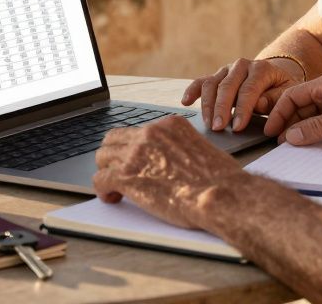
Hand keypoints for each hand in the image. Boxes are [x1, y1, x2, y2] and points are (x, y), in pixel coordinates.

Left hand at [93, 116, 249, 227]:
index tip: (134, 159)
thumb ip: (179, 147)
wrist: (221, 194)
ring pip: (102, 156)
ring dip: (106, 171)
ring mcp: (135, 153)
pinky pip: (100, 179)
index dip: (132, 147)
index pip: (138, 130)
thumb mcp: (201, 148)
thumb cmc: (219, 179)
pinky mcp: (126, 175)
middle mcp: (149, 133)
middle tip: (118, 171)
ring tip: (115, 187)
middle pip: (114, 138)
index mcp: (169, 125)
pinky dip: (103, 190)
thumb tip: (170, 161)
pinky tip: (112, 197)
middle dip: (113, 156)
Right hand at [181, 58, 302, 131]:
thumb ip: (275, 100)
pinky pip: (202, 81)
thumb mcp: (287, 94)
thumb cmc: (282, 90)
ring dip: (208, 105)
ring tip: (208, 124)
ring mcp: (227, 69)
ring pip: (212, 84)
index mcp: (262, 69)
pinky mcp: (217, 76)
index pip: (249, 90)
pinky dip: (192, 90)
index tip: (237, 127)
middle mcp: (242, 65)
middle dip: (222, 108)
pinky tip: (185, 102)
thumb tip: (258, 105)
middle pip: (228, 86)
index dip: (242, 109)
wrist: (276, 75)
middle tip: (218, 128)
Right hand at [263, 70, 321, 145]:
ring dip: (304, 132)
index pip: (294, 95)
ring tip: (294, 148)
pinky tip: (314, 149)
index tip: (271, 130)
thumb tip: (291, 136)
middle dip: (290, 124)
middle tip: (280, 143)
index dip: (280, 113)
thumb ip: (315, 128)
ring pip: (315, 119)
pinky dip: (319, 137)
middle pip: (303, 107)